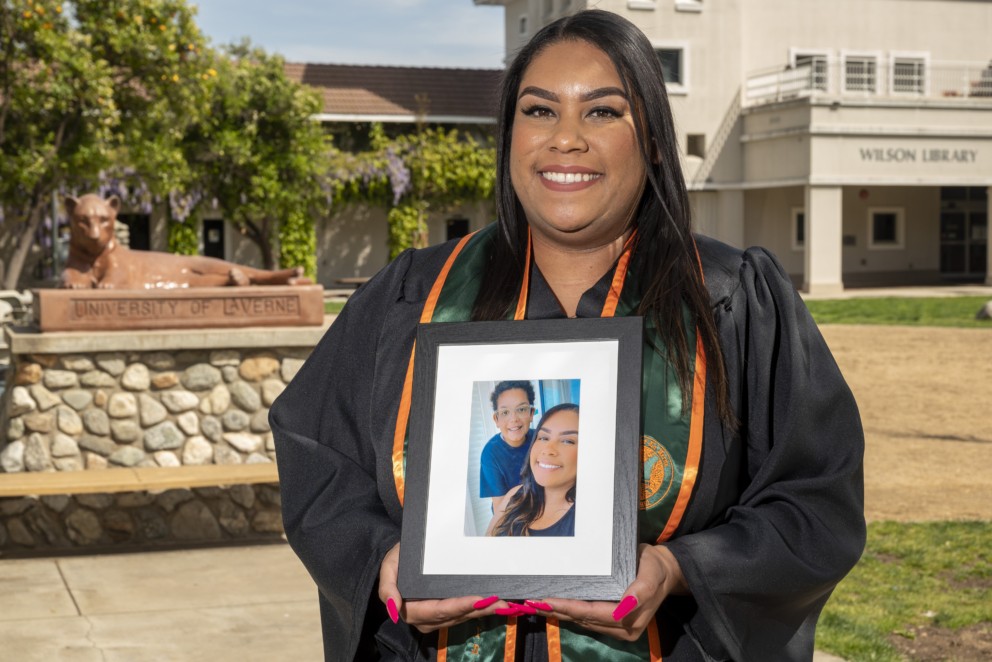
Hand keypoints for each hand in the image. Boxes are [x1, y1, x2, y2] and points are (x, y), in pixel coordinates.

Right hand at [377, 543, 505, 632]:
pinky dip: (481, 609)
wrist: (401, 558)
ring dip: (484, 611)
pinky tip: (496, 605)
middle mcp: (425, 619)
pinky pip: (465, 613)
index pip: (439, 610)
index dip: (459, 606)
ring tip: (504, 604)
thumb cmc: (396, 560)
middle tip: (501, 603)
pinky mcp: (447, 612)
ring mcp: (437, 618)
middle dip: (479, 610)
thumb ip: (387, 589)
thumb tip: (393, 610)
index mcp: (411, 610)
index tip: (478, 600)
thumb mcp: (388, 568)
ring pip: (463, 616)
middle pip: (455, 616)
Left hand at [537, 544, 687, 640]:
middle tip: (531, 602)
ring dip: (560, 614)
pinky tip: (554, 606)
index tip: (547, 601)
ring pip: (583, 622)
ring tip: (536, 604)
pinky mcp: (612, 623)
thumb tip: (624, 607)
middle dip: (558, 612)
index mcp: (631, 619)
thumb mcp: (651, 574)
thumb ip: (640, 591)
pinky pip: (587, 619)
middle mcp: (622, 628)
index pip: (592, 614)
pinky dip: (569, 612)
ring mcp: (617, 628)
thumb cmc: (655, 567)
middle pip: (584, 621)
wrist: (665, 571)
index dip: (569, 609)